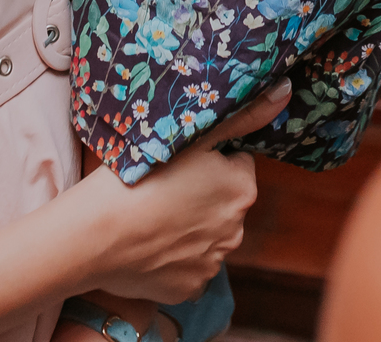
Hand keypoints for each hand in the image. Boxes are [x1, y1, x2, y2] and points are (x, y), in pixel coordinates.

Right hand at [86, 80, 291, 303]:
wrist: (96, 235)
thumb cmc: (139, 176)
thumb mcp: (191, 135)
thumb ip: (241, 116)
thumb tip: (285, 91)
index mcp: (240, 189)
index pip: (235, 164)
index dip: (207, 160)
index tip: (179, 160)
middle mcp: (235, 230)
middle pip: (222, 202)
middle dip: (201, 194)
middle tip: (163, 184)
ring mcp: (213, 264)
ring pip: (205, 234)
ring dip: (188, 225)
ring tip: (152, 212)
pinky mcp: (189, 289)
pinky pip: (188, 266)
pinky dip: (174, 256)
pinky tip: (149, 243)